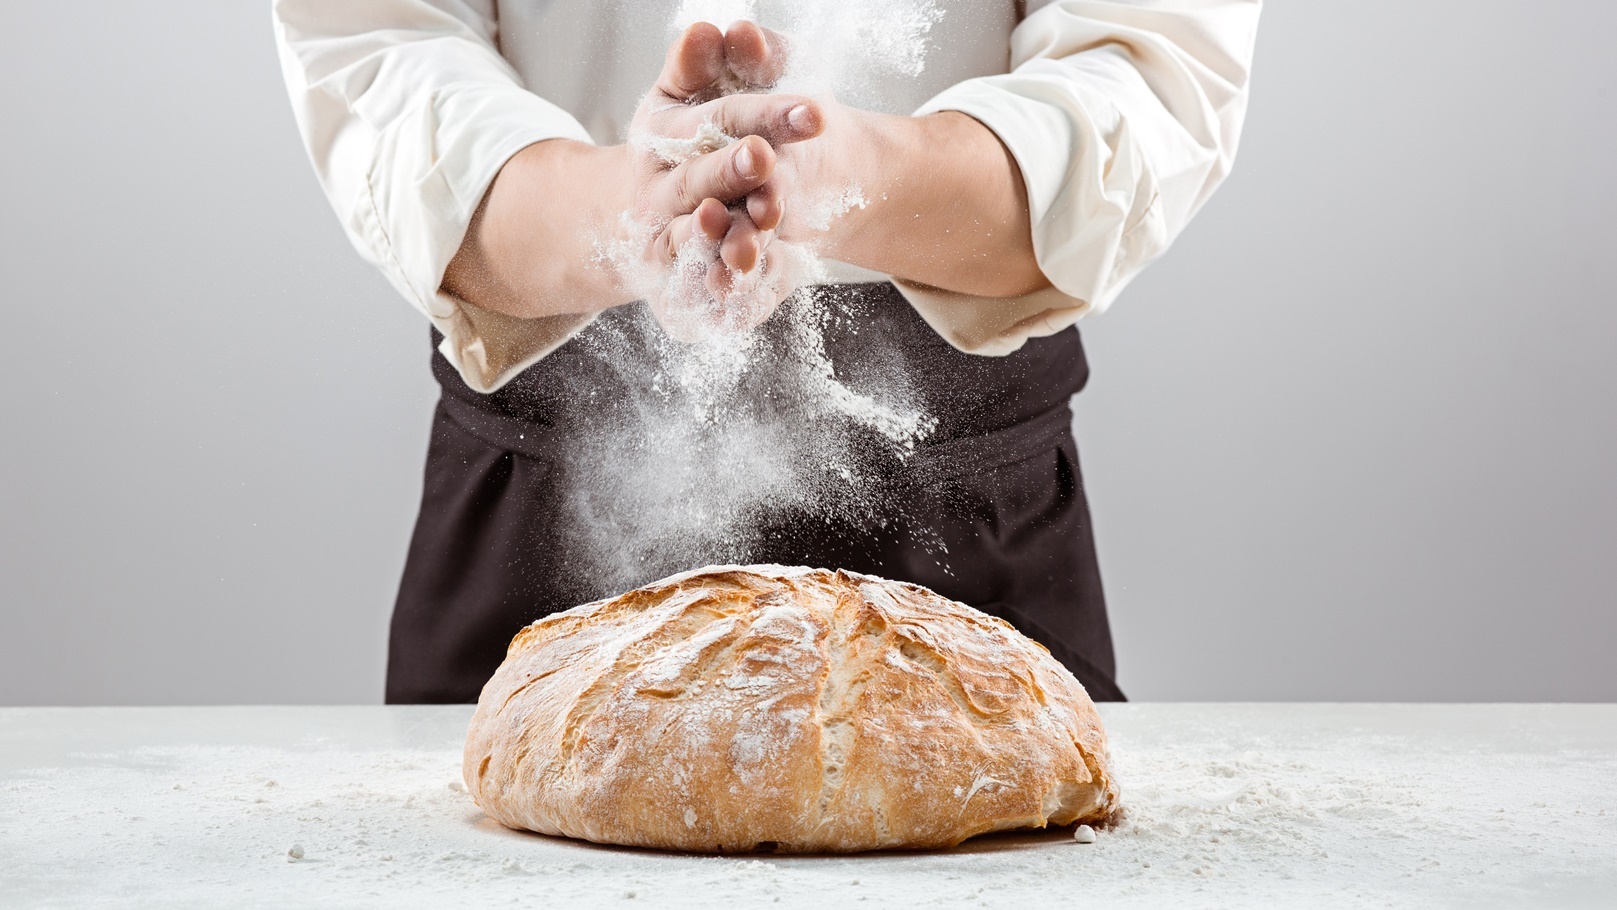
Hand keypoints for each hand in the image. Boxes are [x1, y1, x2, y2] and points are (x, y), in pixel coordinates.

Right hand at [438, 23, 821, 330]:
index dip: (765, 115)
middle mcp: (657, 184)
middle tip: (765, 157)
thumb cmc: (693, 141)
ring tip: (754, 225)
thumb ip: (712, 63)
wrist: (652, 216)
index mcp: (663, 131)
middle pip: (699, 177)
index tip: (813, 112)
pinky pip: (694, 283)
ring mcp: (661, 234)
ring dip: (723, 232)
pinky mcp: (671, 278)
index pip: (720, 118)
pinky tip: (743, 282)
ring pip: (692, 234)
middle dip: (732, 169)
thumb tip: (722, 28)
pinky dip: (719, 284)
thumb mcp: (701, 93)